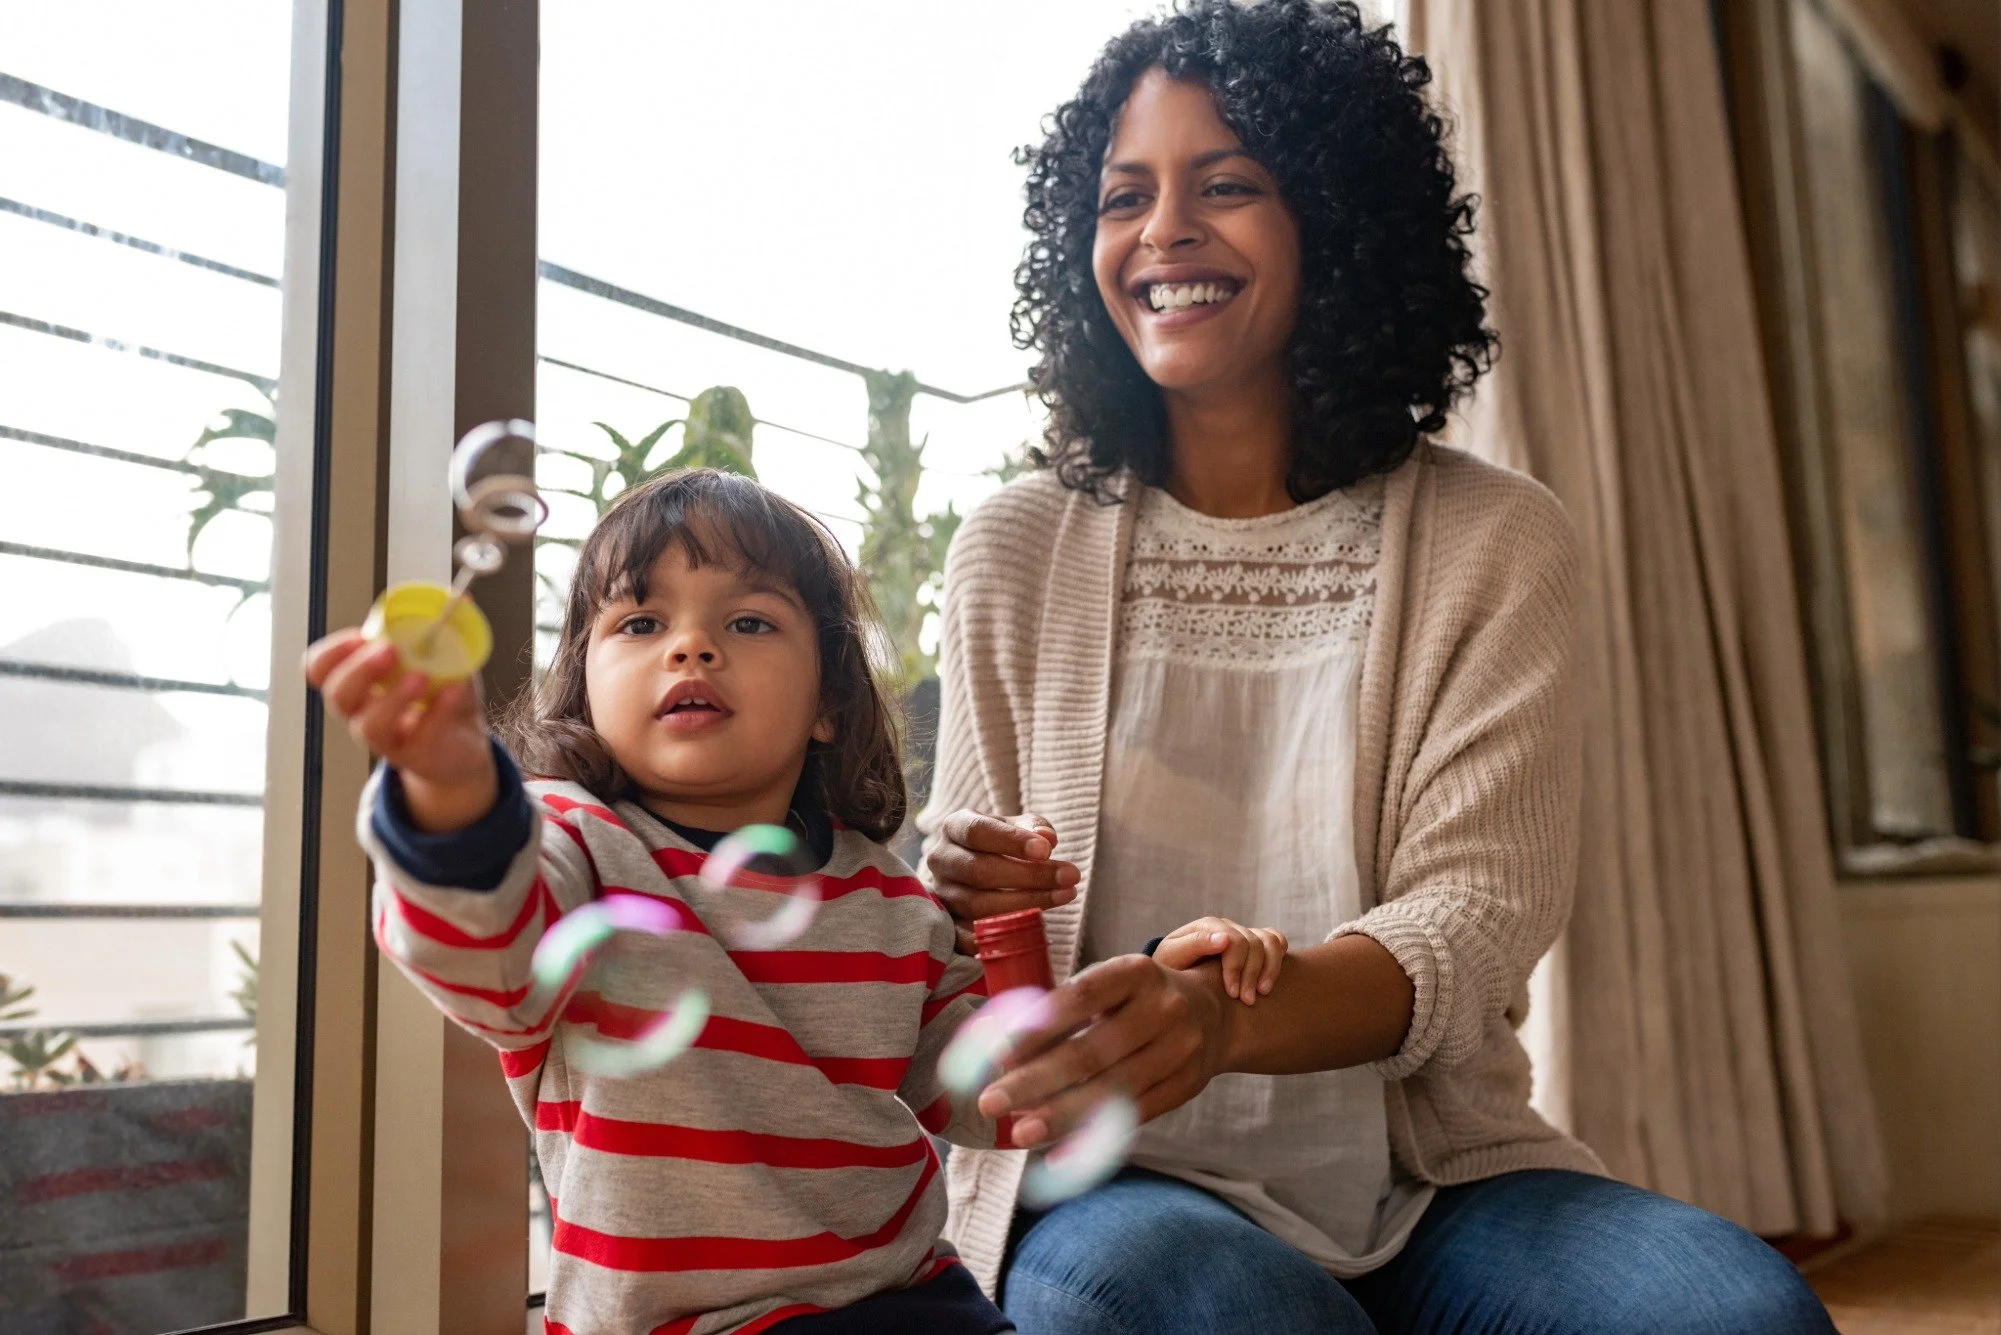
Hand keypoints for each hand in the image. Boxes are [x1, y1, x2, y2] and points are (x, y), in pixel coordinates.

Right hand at [303, 627, 496, 831]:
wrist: (465, 743)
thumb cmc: (441, 696)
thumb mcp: (444, 659)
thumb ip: (446, 631)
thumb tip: (462, 597)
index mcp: (359, 683)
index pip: (319, 670)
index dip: (331, 653)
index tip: (359, 636)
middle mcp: (362, 712)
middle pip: (338, 696)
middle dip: (359, 670)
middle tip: (390, 651)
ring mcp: (386, 739)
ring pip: (369, 725)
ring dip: (392, 697)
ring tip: (421, 677)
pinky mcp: (415, 756)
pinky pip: (419, 737)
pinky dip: (437, 712)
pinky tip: (455, 691)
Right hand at [926, 810, 1079, 951]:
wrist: (979, 872)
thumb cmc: (1002, 845)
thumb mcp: (1019, 827)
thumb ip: (1034, 828)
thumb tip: (1047, 839)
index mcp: (954, 827)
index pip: (977, 831)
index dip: (1012, 841)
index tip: (1047, 851)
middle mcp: (941, 860)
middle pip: (979, 870)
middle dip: (1028, 876)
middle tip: (1069, 877)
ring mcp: (942, 896)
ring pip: (978, 905)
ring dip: (1026, 903)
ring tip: (1064, 896)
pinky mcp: (947, 927)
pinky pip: (970, 938)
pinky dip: (1001, 935)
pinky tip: (1034, 929)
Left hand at [975, 953, 1231, 1147]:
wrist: (1214, 1014)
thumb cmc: (1138, 998)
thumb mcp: (1112, 985)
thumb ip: (1065, 1011)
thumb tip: (1002, 1051)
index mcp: (1136, 972)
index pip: (1081, 998)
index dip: (1040, 1027)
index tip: (998, 1054)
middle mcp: (1163, 1009)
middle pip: (1093, 1051)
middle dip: (1036, 1081)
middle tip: (990, 1102)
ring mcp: (1179, 1051)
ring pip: (1113, 1090)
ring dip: (1061, 1115)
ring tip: (1020, 1133)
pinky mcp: (1185, 1087)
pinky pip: (1134, 1116)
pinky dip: (1095, 1136)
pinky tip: (1060, 1152)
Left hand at [1152, 917, 1287, 1005]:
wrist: (1173, 977)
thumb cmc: (1171, 968)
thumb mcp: (1173, 958)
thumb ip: (1194, 945)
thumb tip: (1225, 939)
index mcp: (1207, 927)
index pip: (1234, 941)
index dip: (1237, 968)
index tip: (1233, 993)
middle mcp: (1228, 927)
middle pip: (1254, 943)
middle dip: (1252, 974)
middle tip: (1248, 1000)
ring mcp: (1243, 934)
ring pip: (1270, 941)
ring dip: (1270, 969)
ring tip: (1263, 992)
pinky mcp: (1254, 944)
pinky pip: (1276, 941)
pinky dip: (1279, 957)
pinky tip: (1269, 979)